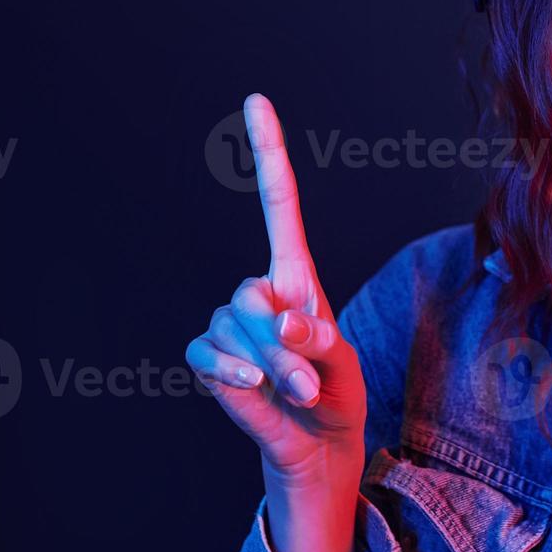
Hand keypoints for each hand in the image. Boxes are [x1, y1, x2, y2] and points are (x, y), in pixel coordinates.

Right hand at [185, 93, 366, 551]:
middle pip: (255, 292)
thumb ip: (318, 338)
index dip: (267, 154)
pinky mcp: (211, 361)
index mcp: (297, 278)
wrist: (318, 449)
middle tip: (310, 381)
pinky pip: (207, 353)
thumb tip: (284, 317)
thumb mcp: (344, 365)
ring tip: (295, 393)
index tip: (255, 102)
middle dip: (286, 341)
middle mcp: (259, 293)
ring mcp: (230, 326)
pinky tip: (252, 388)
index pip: (278, 205)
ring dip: (271, 365)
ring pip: (236, 327)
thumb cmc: (337, 398)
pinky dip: (231, 373)